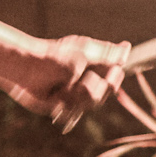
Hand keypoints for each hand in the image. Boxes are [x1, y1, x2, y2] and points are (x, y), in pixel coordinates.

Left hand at [11, 37, 130, 131]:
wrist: (28, 67)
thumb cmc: (54, 56)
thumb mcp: (83, 51)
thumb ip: (106, 54)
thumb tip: (127, 48)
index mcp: (91, 69)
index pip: (112, 76)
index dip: (115, 76)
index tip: (116, 70)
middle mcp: (85, 83)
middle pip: (105, 92)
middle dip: (99, 84)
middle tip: (88, 77)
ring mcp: (74, 96)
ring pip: (92, 101)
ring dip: (81, 91)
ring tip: (66, 84)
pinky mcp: (64, 106)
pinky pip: (76, 109)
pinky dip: (68, 99)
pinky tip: (57, 92)